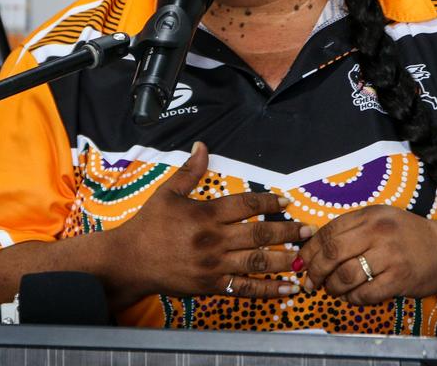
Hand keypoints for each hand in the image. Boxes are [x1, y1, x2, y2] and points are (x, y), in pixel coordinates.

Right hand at [106, 142, 309, 302]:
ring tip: (305, 256)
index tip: (285, 201)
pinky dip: (269, 290)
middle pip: (258, 233)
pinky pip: (245, 288)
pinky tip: (288, 288)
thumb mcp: (166, 194)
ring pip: (257, 262)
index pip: (244, 205)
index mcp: (204, 214)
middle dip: (286, 231)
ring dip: (284, 259)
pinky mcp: (211, 286)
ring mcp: (213, 265)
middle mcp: (213, 240)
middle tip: (307, 230)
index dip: (267, 201)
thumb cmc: (148, 226)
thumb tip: (202, 146)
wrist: (129, 261)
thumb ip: (189, 172)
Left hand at [294, 205, 436, 305]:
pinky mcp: (400, 279)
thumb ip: (351, 230)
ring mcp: (390, 256)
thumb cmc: (407, 237)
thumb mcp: (380, 220)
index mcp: (370, 215)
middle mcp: (379, 232)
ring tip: (332, 290)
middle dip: (316, 270)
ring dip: (333, 287)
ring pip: (346, 275)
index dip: (310, 250)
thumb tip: (313, 248)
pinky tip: (352, 297)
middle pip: (333, 253)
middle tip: (311, 281)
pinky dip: (353, 299)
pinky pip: (366, 293)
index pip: (328, 231)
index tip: (302, 262)